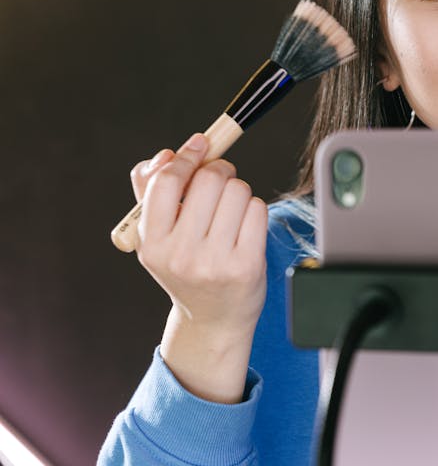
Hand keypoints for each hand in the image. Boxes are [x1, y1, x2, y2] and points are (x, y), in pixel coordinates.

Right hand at [130, 133, 267, 401]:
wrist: (214, 320)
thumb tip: (168, 154)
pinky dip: (253, 209)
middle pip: (208, 179)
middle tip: (220, 180)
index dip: (185, 157)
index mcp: (154, 245)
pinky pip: (257, 209)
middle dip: (218, 170)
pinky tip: (244, 227)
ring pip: (237, 190)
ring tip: (230, 212)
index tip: (199, 145)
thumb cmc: (186, 268)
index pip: (165, 183)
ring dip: (238, 191)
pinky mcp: (247, 265)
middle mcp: (182, 256)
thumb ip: (151, 190)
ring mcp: (215, 262)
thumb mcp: (159, 237)